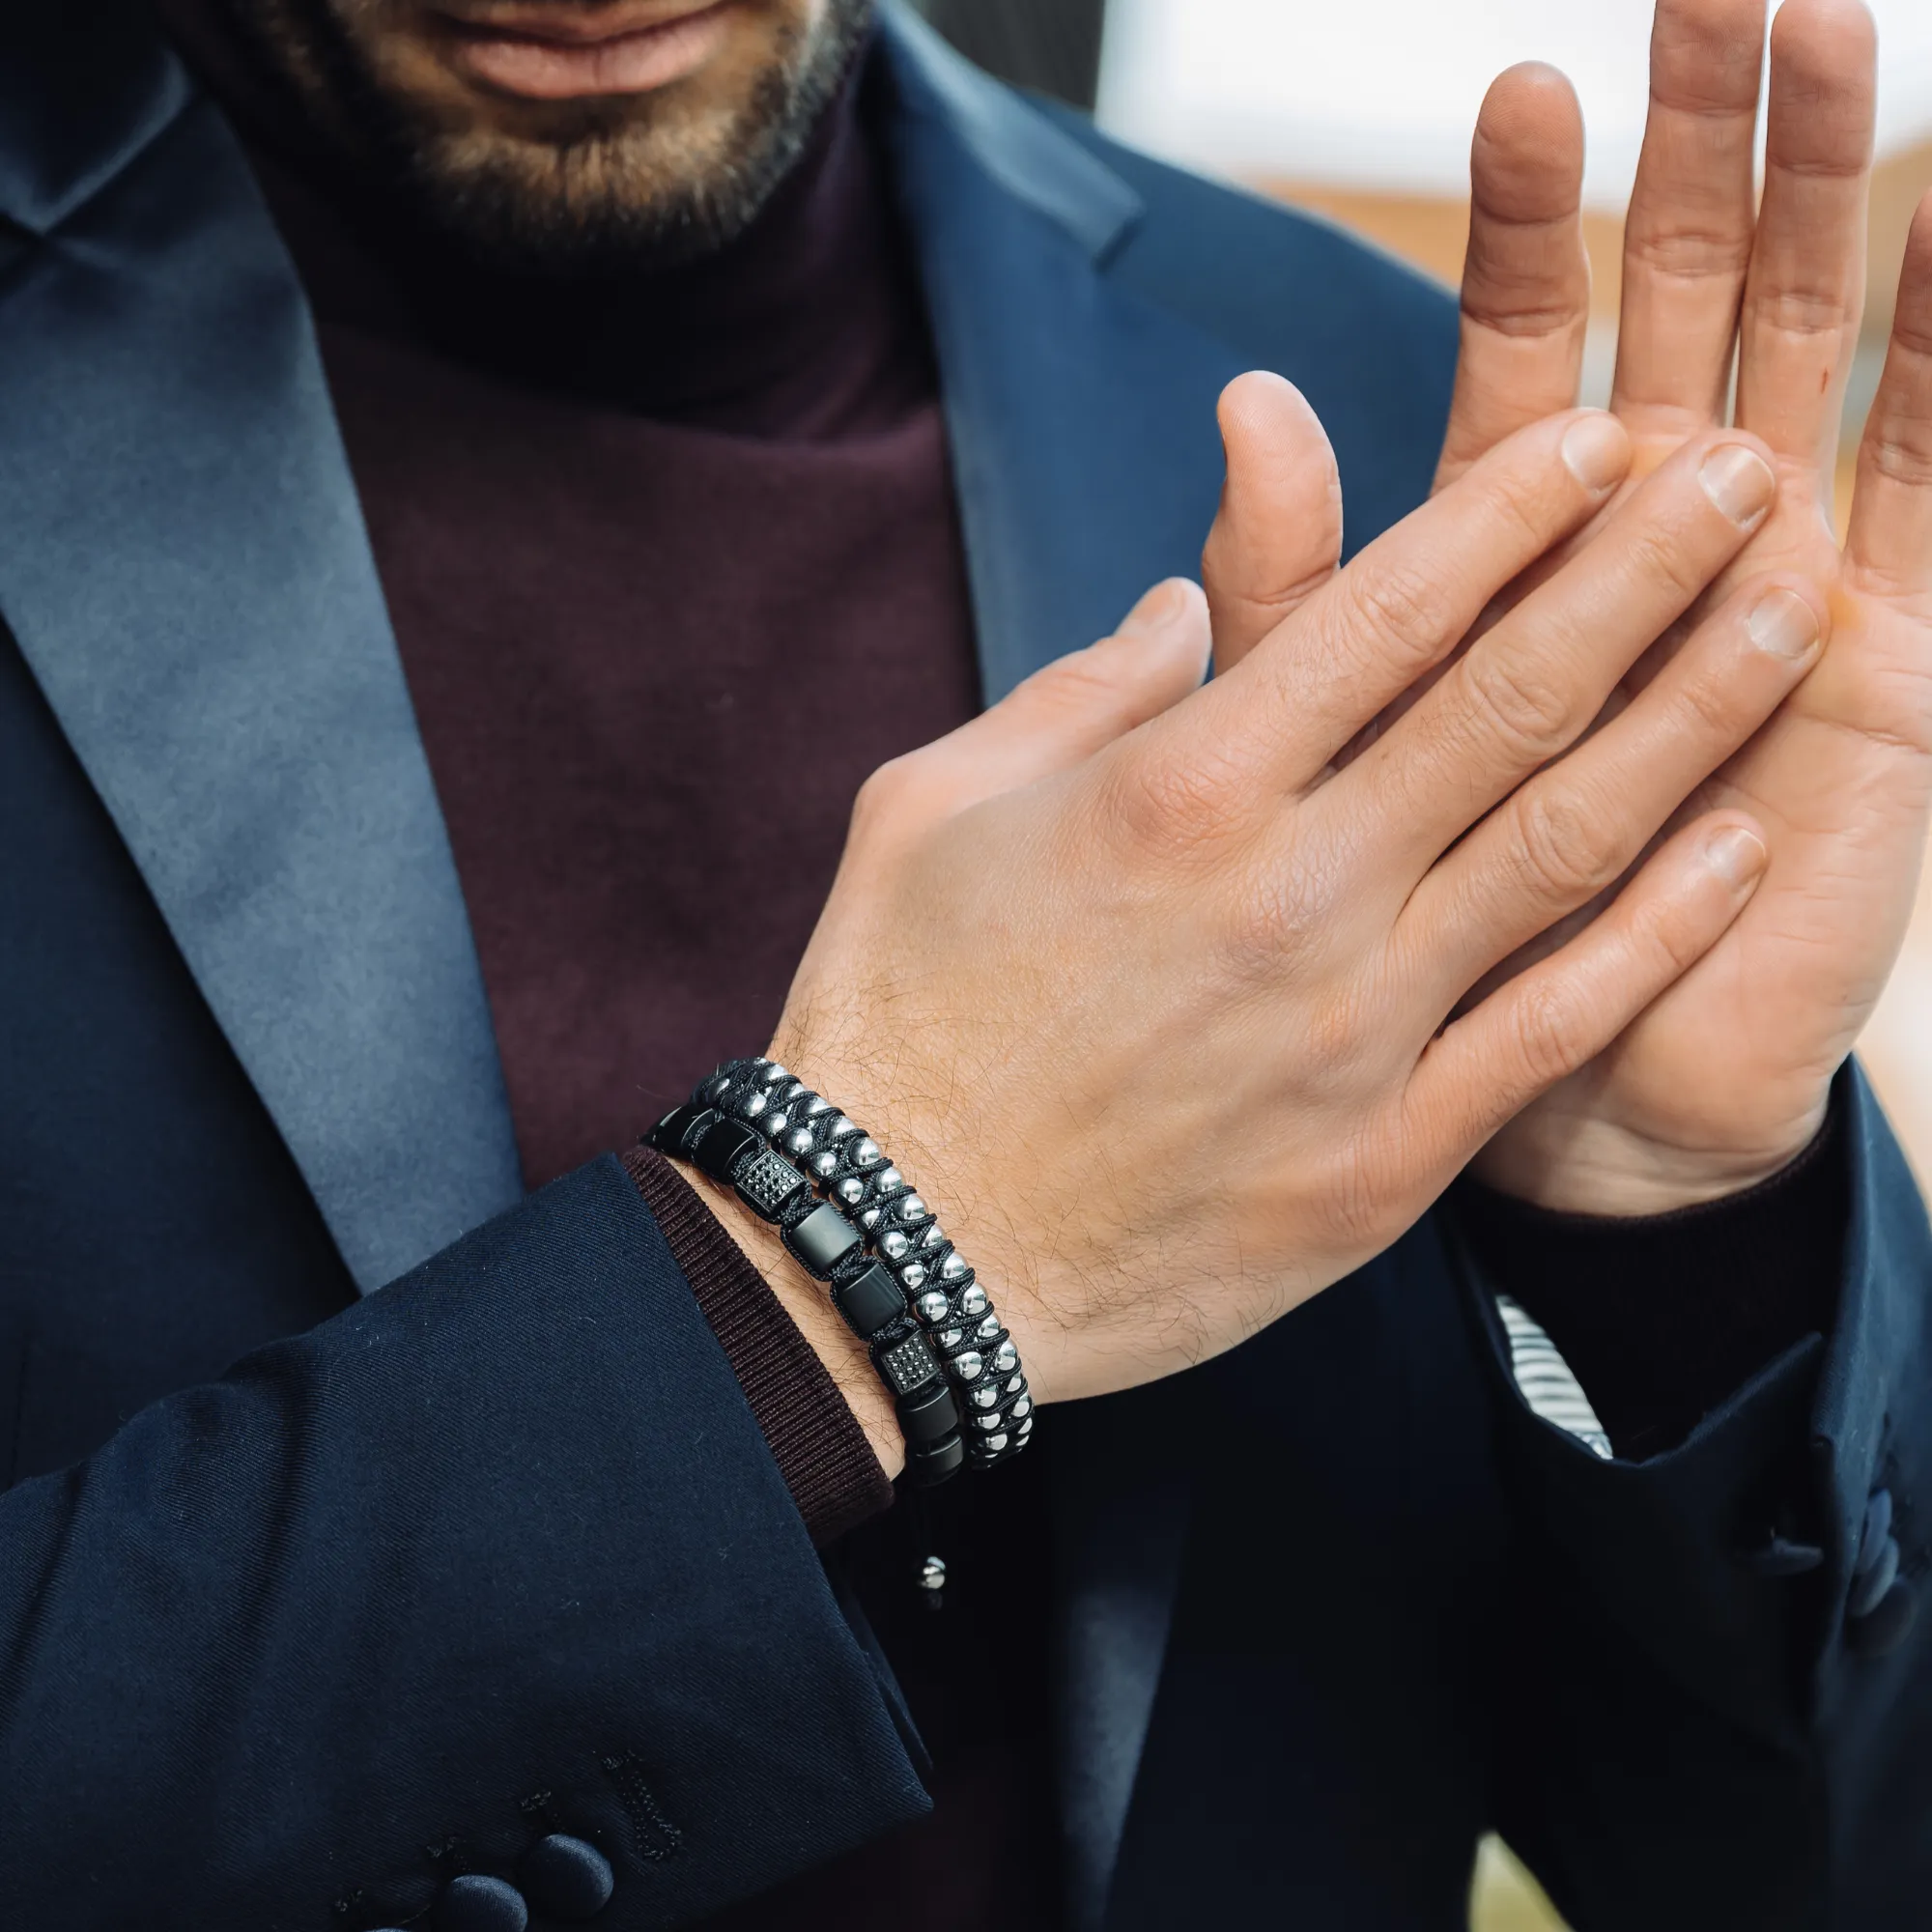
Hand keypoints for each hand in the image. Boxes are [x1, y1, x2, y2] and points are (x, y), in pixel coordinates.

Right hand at [745, 398, 1815, 1448]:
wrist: (898, 1257)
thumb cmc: (891, 1017)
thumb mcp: (930, 809)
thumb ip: (1076, 693)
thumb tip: (1188, 612)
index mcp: (1173, 790)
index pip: (1382, 612)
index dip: (1510, 511)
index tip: (1601, 441)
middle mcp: (1287, 890)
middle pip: (1509, 700)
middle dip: (1648, 570)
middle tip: (1748, 474)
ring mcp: (1351, 1029)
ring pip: (1564, 844)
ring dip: (1694, 716)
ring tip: (1798, 615)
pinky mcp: (1384, 1156)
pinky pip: (1551, 1024)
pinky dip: (1654, 933)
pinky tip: (1737, 850)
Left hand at [1409, 0, 1931, 1211]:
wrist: (1570, 1093)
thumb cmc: (1434, 927)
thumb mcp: (1331, 755)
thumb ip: (1298, 594)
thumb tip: (1245, 408)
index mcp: (1521, 563)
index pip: (1529, 350)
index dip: (1535, 225)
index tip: (1524, 87)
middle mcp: (1654, 548)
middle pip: (1682, 311)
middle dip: (1702, 155)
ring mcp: (1782, 588)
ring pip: (1813, 359)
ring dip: (1830, 205)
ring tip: (1844, 34)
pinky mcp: (1888, 659)